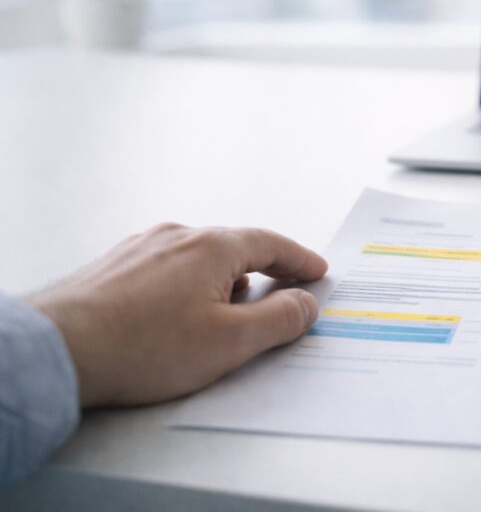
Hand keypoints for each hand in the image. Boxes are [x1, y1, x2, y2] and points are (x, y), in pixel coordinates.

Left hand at [27, 223, 327, 407]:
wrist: (57, 350)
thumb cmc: (144, 347)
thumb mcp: (230, 342)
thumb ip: (279, 320)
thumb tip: (306, 302)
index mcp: (213, 246)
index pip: (271, 243)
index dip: (299, 259)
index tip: (317, 272)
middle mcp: (178, 235)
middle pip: (235, 246)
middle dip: (265, 267)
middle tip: (286, 287)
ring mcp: (142, 248)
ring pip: (199, 256)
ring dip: (226, 277)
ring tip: (235, 305)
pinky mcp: (114, 266)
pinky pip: (168, 267)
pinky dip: (191, 282)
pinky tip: (183, 309)